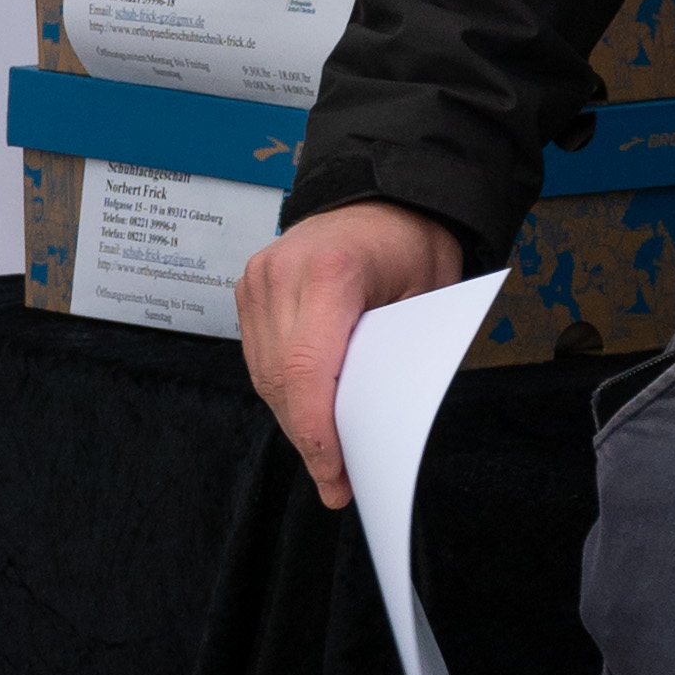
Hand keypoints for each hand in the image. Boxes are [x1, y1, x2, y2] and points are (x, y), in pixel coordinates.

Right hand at [236, 199, 464, 508]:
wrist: (380, 192)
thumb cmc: (411, 244)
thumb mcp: (426, 297)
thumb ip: (393, 354)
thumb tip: (372, 425)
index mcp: (328, 272)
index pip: (306, 368)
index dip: (316, 430)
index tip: (333, 475)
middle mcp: (280, 274)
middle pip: (280, 380)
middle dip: (308, 436)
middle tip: (337, 482)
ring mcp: (257, 280)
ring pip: (263, 374)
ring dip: (293, 418)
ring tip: (327, 456)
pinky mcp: (248, 288)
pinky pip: (260, 356)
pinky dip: (283, 390)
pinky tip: (308, 413)